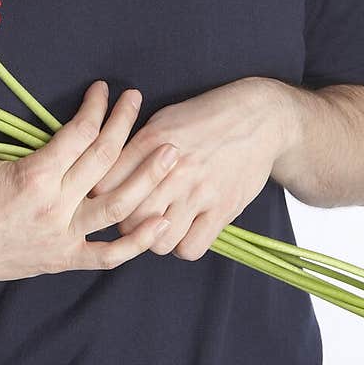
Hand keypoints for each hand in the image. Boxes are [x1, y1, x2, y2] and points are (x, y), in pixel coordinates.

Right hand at [0, 81, 180, 288]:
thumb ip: (37, 153)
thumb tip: (71, 138)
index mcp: (35, 176)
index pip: (79, 133)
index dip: (96, 107)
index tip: (104, 90)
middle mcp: (55, 206)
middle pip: (103, 159)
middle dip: (124, 125)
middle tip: (138, 102)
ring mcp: (63, 236)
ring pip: (116, 204)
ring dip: (147, 177)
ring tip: (171, 154)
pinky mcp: (64, 260)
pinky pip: (107, 255)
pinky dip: (136, 242)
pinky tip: (160, 222)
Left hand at [87, 77, 292, 259]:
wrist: (260, 117)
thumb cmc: (206, 117)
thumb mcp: (164, 119)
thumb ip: (135, 147)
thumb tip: (103, 173)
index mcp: (151, 141)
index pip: (107, 186)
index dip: (103, 198)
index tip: (110, 199)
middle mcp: (172, 167)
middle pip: (129, 217)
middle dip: (126, 223)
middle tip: (134, 217)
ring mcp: (199, 191)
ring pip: (158, 239)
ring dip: (154, 239)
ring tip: (160, 226)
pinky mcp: (223, 208)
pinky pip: (191, 247)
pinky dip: (184, 245)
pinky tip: (186, 230)